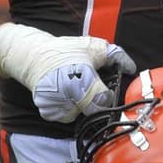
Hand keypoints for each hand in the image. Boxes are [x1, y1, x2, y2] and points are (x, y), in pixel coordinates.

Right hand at [0, 22, 136, 121]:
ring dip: (80, 104)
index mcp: (81, 81)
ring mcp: (57, 107)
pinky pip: (67, 116)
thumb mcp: (92, 46)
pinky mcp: (48, 112)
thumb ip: (116, 56)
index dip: (107, 94)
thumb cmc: (64, 50)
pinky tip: (62, 93)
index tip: (104, 87)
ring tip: (71, 86)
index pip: (104, 101)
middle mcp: (68, 97)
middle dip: (93, 99)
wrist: (32, 56)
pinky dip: (68, 107)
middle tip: (86, 84)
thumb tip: (131, 67)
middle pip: (93, 110)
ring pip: (80, 115)